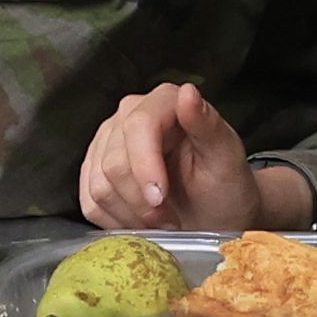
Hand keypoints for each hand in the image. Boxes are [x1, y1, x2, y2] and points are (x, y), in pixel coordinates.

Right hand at [80, 82, 281, 230]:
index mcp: (165, 102)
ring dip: (131, 214)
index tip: (160, 198)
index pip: (137, 126)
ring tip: (161, 219)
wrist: (216, 215)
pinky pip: (89, 201)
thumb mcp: (226, 158)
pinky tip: (141, 222)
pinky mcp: (95, 170)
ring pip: (99, 185)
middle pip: (113, 162)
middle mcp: (131, 114)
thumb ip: (207, 124)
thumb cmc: (225, 187)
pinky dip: (116, 221)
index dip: (144, 166)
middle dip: (141, 200)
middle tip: (170, 217)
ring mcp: (108, 142)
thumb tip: (188, 94)